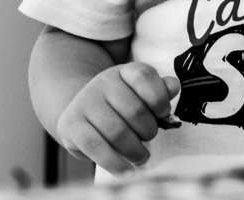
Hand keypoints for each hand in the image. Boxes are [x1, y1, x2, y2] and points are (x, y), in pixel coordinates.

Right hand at [56, 62, 180, 174]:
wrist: (81, 109)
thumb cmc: (121, 104)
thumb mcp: (141, 92)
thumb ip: (161, 90)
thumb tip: (173, 88)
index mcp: (124, 71)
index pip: (145, 77)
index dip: (159, 98)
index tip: (163, 113)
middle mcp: (103, 82)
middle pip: (134, 110)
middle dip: (149, 130)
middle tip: (150, 137)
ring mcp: (85, 102)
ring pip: (117, 132)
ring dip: (135, 150)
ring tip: (141, 157)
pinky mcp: (71, 125)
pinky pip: (96, 147)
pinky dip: (114, 163)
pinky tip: (126, 171)